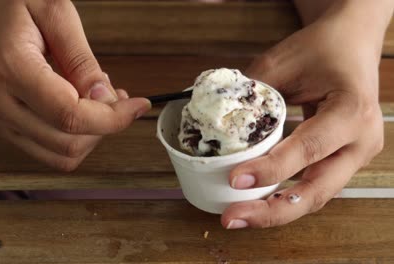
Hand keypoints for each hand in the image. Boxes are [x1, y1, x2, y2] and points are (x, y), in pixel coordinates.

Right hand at [0, 0, 150, 170]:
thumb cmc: (6, 5)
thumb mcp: (53, 13)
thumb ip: (82, 60)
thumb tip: (106, 99)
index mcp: (11, 68)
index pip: (70, 116)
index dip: (112, 118)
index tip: (137, 106)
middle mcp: (0, 102)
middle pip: (68, 144)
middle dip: (105, 127)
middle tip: (119, 99)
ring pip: (60, 156)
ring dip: (92, 137)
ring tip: (101, 104)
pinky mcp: (6, 128)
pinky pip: (49, 151)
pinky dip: (75, 139)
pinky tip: (83, 112)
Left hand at [222, 6, 384, 227]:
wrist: (352, 43)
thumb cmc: (322, 48)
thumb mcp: (282, 62)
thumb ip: (250, 94)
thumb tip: (213, 121)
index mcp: (352, 111)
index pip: (309, 148)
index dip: (271, 168)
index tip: (235, 179)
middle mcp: (361, 141)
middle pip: (317, 190)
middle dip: (273, 210)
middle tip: (233, 217)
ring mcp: (354, 155)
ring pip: (315, 195)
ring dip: (276, 209)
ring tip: (238, 215)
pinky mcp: (341, 160)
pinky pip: (312, 184)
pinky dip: (283, 195)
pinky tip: (256, 201)